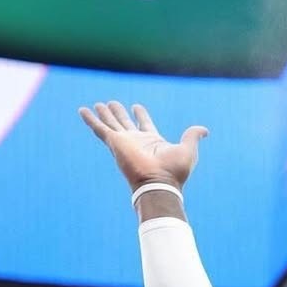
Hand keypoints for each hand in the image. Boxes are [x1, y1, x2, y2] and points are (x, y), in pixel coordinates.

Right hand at [78, 100, 207, 192]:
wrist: (159, 183)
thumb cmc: (174, 171)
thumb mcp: (188, 149)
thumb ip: (192, 136)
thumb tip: (205, 130)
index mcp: (152, 141)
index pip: (145, 124)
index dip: (141, 114)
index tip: (136, 106)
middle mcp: (137, 141)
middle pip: (125, 122)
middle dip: (119, 113)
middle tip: (113, 103)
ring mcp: (124, 142)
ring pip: (111, 123)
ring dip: (104, 114)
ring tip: (98, 104)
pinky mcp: (115, 143)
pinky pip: (99, 129)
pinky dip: (90, 119)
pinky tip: (82, 110)